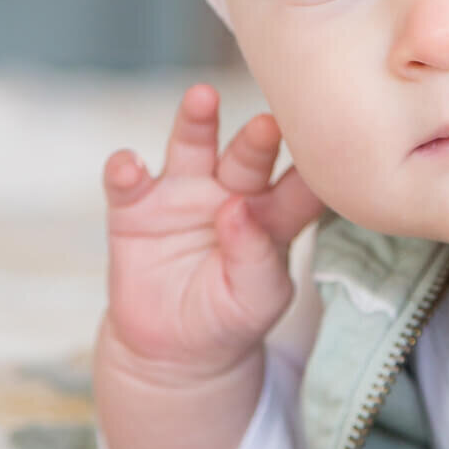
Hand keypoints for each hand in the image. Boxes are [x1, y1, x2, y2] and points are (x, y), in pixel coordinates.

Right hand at [101, 82, 321, 382]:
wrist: (175, 349)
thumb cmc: (230, 317)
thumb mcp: (256, 299)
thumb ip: (254, 256)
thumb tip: (237, 209)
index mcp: (273, 214)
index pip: (298, 186)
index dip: (311, 169)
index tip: (324, 150)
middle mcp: (231, 191)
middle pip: (247, 157)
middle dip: (257, 140)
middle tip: (267, 125)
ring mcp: (183, 194)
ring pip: (192, 146)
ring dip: (196, 121)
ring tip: (201, 98)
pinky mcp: (136, 209)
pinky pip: (128, 182)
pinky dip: (125, 169)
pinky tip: (128, 165)